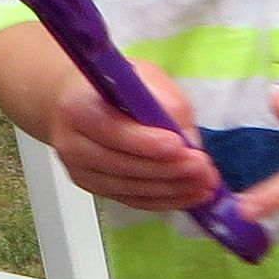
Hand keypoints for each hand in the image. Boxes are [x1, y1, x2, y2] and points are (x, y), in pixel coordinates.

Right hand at [46, 61, 217, 211]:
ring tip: (204, 184)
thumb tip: (190, 143)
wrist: (76, 103)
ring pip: (131, 188)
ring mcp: (81, 172)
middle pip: (124, 166)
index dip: (147, 143)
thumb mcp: (144, 78)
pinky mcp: (94, 189)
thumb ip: (167, 106)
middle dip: (169, 170)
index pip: (113, 131)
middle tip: (204, 169)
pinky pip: (133, 200)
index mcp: (78, 108)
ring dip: (172, 190)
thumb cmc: (114, 86)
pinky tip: (188, 195)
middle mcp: (73, 145)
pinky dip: (163, 200)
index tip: (180, 147)